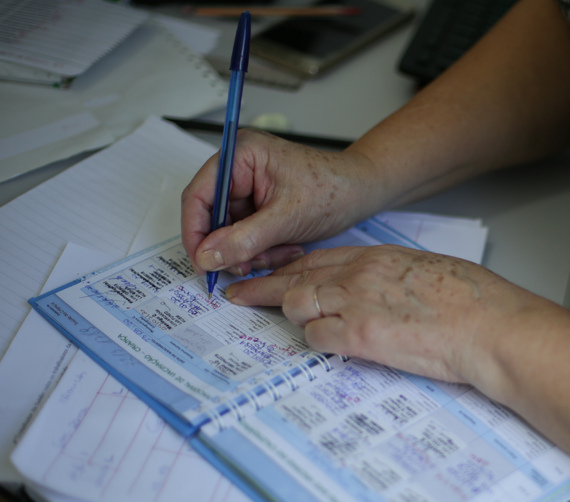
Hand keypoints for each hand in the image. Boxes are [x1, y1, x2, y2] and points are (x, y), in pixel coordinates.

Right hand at [180, 130, 382, 277]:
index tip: (201, 262)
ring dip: (251, 251)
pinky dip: (264, 249)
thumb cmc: (333, 189)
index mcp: (240, 155)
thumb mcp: (286, 218)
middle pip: (213, 217)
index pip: (199, 195)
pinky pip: (248, 236)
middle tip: (242, 267)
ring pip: (231, 232)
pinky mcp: (261, 206)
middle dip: (230, 246)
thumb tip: (208, 256)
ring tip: (280, 253)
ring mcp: (250, 189)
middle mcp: (240, 169)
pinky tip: (288, 249)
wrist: (362, 193)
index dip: (195, 232)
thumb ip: (244, 239)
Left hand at [223, 244, 551, 385]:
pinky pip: (316, 338)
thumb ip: (397, 280)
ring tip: (288, 325)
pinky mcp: (359, 337)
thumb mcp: (431, 275)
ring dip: (293, 317)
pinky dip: (316, 342)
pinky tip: (328, 346)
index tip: (269, 272)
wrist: (488, 326)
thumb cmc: (475, 302)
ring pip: (298, 305)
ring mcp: (356, 304)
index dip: (288, 267)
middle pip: (295, 278)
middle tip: (237, 293)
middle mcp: (360, 275)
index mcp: (379, 257)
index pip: (319, 258)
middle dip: (262, 287)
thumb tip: (387, 293)